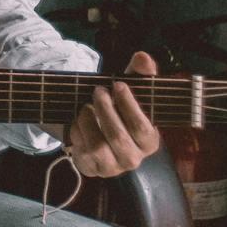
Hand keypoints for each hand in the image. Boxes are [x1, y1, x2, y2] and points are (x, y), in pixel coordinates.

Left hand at [64, 51, 161, 177]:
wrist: (96, 128)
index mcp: (149, 142)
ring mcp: (111, 167)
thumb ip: (139, 74)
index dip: (129, 105)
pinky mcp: (91, 169)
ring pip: (97, 145)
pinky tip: (78, 122)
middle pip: (118, 136)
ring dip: (88, 119)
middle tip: (98, 91)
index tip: (117, 84)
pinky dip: (77, 131)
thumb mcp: (130, 90)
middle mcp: (133, 159)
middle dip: (105, 109)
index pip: (142, 128)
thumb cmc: (118, 108)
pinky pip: (81, 150)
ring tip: (86, 106)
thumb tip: (143, 57)